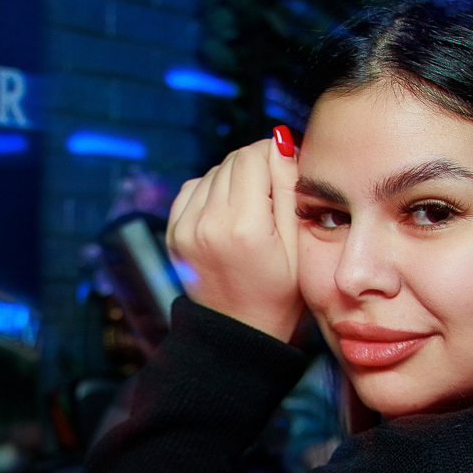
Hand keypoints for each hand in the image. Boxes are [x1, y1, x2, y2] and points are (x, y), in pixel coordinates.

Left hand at [166, 128, 303, 341]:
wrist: (238, 331)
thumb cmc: (279, 294)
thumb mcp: (298, 244)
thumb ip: (289, 189)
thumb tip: (280, 141)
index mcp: (244, 226)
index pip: (255, 155)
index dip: (275, 157)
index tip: (286, 174)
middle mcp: (208, 222)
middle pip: (233, 160)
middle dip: (255, 168)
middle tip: (270, 198)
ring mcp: (185, 227)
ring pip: (213, 172)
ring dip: (233, 181)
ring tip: (250, 213)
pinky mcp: (174, 231)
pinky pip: (193, 188)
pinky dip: (211, 192)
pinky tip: (227, 216)